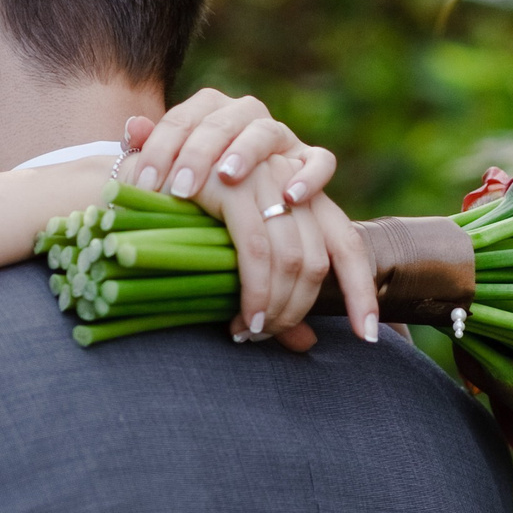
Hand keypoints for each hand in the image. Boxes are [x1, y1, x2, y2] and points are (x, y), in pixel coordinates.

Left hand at [119, 89, 335, 208]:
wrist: (243, 196)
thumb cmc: (193, 189)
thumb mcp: (165, 171)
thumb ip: (147, 150)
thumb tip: (133, 128)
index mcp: (206, 110)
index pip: (179, 120)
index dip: (158, 151)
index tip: (144, 186)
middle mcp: (245, 115)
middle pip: (220, 123)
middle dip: (197, 155)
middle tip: (180, 190)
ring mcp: (281, 136)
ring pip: (266, 132)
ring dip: (246, 153)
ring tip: (228, 178)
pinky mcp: (310, 160)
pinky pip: (319, 161)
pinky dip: (309, 175)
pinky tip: (290, 197)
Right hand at [200, 157, 379, 350]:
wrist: (145, 169)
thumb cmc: (191, 217)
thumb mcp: (238, 255)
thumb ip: (278, 294)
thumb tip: (306, 343)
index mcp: (305, 197)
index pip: (348, 247)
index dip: (361, 292)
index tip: (368, 336)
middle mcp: (293, 184)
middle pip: (317, 261)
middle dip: (296, 309)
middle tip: (266, 334)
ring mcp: (266, 181)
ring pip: (291, 259)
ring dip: (274, 306)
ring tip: (250, 330)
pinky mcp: (234, 187)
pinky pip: (256, 250)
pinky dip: (255, 290)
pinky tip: (243, 316)